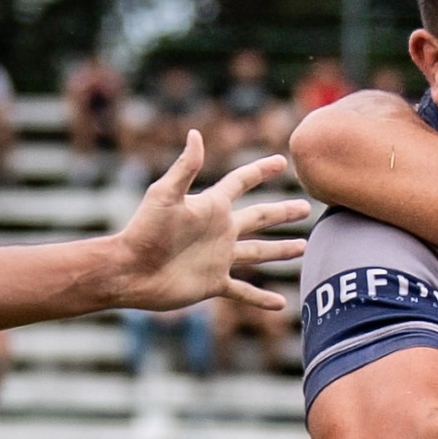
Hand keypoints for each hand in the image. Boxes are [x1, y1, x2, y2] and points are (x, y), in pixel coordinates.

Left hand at [107, 135, 309, 313]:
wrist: (131, 270)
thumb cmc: (144, 230)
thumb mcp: (164, 195)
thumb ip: (184, 168)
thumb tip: (195, 134)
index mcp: (211, 207)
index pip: (241, 182)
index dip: (260, 170)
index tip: (281, 161)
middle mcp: (219, 231)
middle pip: (259, 217)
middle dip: (282, 212)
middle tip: (306, 207)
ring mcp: (219, 258)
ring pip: (258, 253)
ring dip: (281, 250)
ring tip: (303, 247)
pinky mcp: (214, 283)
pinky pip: (244, 291)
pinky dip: (261, 298)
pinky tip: (281, 304)